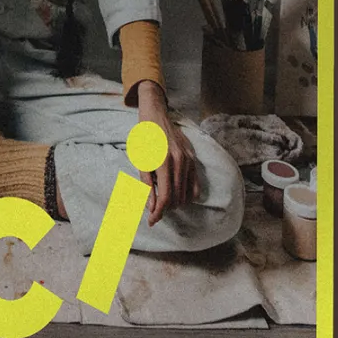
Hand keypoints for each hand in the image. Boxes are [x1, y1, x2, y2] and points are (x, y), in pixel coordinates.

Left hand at [128, 83, 201, 224]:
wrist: (156, 117)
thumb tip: (151, 207)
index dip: (158, 212)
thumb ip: (147, 186)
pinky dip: (187, 195)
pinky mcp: (194, 159)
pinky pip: (195, 185)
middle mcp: (179, 162)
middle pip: (176, 198)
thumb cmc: (144, 139)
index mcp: (163, 162)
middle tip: (154, 209)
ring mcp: (189, 160)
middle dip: (165, 208)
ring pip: (186, 194)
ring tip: (163, 198)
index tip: (151, 221)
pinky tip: (177, 194)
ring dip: (175, 202)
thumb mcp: (141, 163)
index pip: (165, 197)